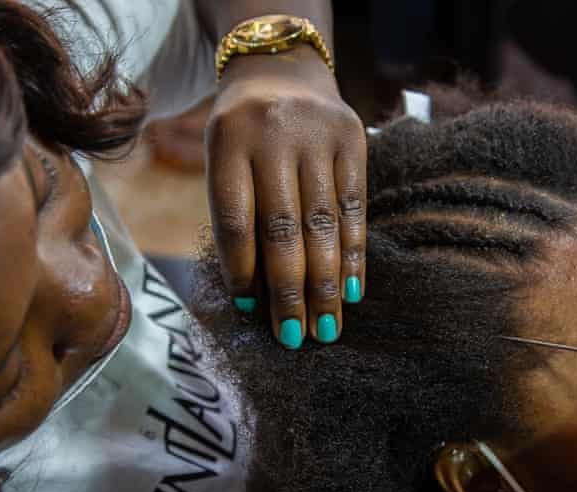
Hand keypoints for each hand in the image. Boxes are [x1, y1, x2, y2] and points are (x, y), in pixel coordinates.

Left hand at [206, 44, 365, 348]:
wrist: (281, 69)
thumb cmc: (243, 134)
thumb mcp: (223, 159)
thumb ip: (238, 216)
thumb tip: (257, 295)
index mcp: (228, 141)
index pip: (235, 219)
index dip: (243, 271)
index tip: (250, 313)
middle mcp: (273, 134)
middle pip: (281, 227)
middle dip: (289, 290)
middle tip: (295, 338)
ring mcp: (316, 133)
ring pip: (322, 222)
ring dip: (326, 283)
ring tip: (326, 327)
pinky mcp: (352, 137)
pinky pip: (353, 206)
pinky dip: (352, 252)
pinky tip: (352, 289)